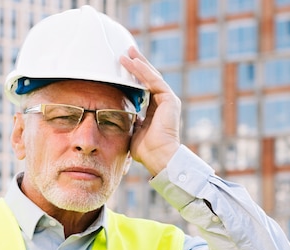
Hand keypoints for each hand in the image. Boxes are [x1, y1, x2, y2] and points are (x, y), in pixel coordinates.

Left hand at [120, 46, 181, 175]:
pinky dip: (144, 71)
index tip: (124, 67)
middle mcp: (164, 102)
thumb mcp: (134, 131)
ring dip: (139, 64)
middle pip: (149, 78)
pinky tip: (134, 63)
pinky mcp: (169, 99)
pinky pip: (154, 81)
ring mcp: (168, 100)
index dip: (135, 77)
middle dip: (137, 64)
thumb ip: (130, 121)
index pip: (144, 87)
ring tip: (127, 52)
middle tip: (126, 52)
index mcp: (156, 110)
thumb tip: (120, 115)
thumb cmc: (146, 150)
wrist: (159, 157)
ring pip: (151, 76)